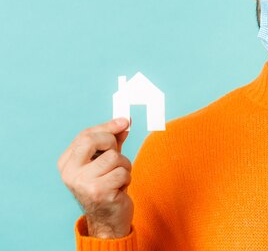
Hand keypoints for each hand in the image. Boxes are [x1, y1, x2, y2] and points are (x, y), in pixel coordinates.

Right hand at [57, 117, 133, 237]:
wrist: (108, 220)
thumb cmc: (108, 186)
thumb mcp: (107, 160)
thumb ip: (113, 140)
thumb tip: (124, 121)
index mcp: (66, 163)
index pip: (85, 135)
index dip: (107, 126)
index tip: (125, 121)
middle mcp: (69, 173)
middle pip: (91, 140)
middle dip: (111, 142)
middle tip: (117, 155)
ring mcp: (82, 183)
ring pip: (113, 157)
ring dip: (124, 166)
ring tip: (118, 178)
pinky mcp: (98, 192)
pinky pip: (122, 173)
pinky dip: (127, 179)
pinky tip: (119, 189)